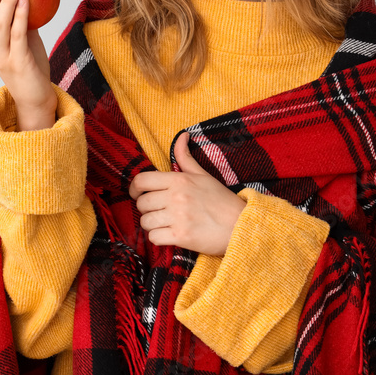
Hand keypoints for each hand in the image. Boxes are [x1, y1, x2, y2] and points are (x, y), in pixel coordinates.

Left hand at [128, 132, 246, 255]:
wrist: (242, 226)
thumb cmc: (222, 201)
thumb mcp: (203, 176)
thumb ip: (185, 158)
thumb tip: (181, 136)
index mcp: (179, 180)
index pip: (142, 180)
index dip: (134, 188)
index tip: (136, 194)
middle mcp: (176, 197)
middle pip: (141, 203)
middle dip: (146, 209)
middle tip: (158, 211)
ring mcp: (178, 217)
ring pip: (145, 222)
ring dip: (151, 225)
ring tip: (165, 223)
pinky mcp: (181, 236)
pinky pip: (153, 238)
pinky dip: (158, 238)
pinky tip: (169, 234)